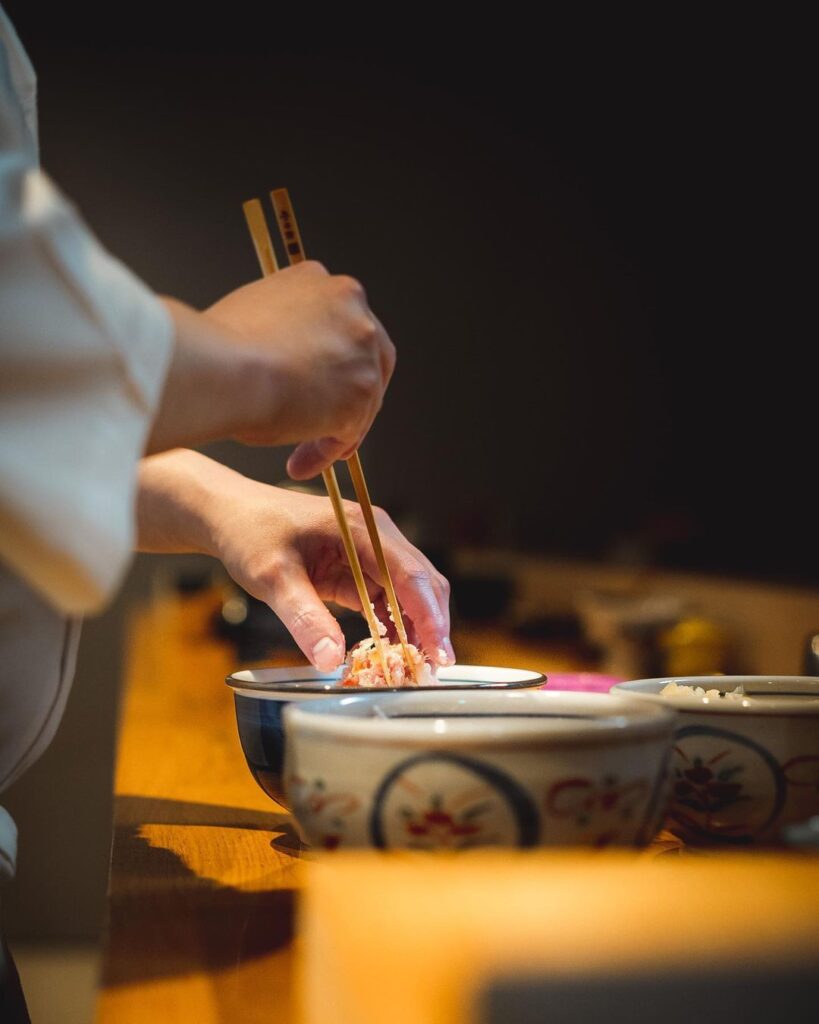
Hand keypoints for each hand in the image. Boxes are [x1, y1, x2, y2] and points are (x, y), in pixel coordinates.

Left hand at [137, 450, 453, 670]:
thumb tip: (332, 661)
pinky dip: (394, 626)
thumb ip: (304, 618)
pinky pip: (387, 598)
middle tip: (431, 672)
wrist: (229, 514)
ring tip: (415, 669)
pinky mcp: (358, 565)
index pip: (411, 574)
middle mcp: (375, 535)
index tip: (438, 654)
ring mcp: (369, 550)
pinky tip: (391, 653)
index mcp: (362, 528)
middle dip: (431, 627)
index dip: (429, 616)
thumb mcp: (272, 577)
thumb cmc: (250, 533)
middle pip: (422, 583)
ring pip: (410, 592)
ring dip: (416, 629)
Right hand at [149, 262, 394, 477]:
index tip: (314, 385)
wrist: (220, 369)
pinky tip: (304, 462)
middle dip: (348, 394)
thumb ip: (281, 331)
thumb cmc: (217, 350)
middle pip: (367, 357)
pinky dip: (329, 450)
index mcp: (318, 280)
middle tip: (324, 423)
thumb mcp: (251, 318)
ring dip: (334, 429)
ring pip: (361, 397)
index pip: (339, 323)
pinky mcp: (364, 390)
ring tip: (303, 456)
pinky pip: (350, 429)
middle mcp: (351, 305)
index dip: (330, 360)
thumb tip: (280, 361)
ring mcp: (362, 349)